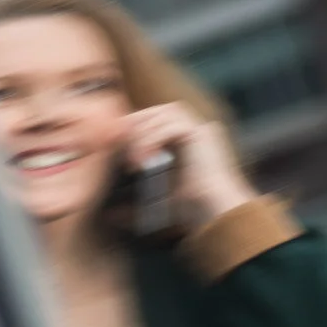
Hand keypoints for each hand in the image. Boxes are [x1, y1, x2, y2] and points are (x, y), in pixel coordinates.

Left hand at [113, 102, 257, 228]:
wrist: (215, 212)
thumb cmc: (191, 210)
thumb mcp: (156, 200)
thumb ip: (135, 201)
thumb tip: (110, 215)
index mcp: (185, 139)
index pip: (154, 119)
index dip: (133, 128)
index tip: (115, 148)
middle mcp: (194, 129)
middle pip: (158, 110)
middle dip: (136, 126)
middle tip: (120, 148)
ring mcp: (200, 128)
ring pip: (164, 113)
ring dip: (144, 133)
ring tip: (134, 158)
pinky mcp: (202, 134)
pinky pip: (172, 125)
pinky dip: (154, 139)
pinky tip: (146, 159)